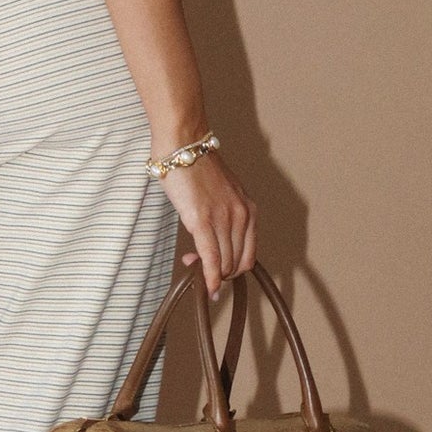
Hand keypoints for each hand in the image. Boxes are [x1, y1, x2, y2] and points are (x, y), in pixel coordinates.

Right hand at [154, 144, 256, 298]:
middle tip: (199, 267)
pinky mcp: (203, 220)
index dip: (232, 269)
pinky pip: (211, 258)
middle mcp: (242, 216)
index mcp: (249, 210)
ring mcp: (224, 219)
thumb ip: (224, 215)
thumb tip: (214, 239)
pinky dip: (209, 276)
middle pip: (237, 263)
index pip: (248, 255)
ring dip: (210, 274)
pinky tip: (206, 285)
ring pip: (224, 263)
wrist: (183, 146)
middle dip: (219, 273)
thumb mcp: (223, 193)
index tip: (216, 268)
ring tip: (191, 263)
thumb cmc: (196, 166)